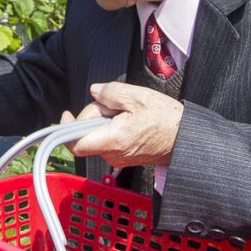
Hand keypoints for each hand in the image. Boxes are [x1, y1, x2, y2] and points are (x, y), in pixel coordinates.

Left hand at [65, 82, 182, 167]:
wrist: (185, 138)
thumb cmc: (165, 118)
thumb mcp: (138, 96)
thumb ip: (111, 92)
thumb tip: (95, 91)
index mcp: (114, 139)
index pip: (76, 144)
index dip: (65, 130)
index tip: (65, 115)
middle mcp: (113, 154)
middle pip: (87, 134)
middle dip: (94, 115)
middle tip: (114, 104)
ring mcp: (117, 159)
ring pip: (97, 136)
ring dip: (104, 121)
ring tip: (127, 113)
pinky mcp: (123, 158)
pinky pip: (107, 140)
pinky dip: (111, 128)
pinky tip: (128, 121)